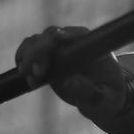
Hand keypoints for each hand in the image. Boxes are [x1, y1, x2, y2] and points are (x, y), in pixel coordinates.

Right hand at [15, 26, 129, 124]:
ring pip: (36, 40)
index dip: (65, 34)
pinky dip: (23, 60)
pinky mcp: (46, 56)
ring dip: (28, 55)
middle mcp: (75, 42)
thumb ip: (89, 92)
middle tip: (38, 73)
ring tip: (30, 76)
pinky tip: (26, 75)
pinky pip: (29, 50)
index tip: (56, 40)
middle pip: (51, 35)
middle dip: (40, 50)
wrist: (104, 96)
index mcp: (95, 47)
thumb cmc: (110, 97)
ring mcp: (59, 48)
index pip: (79, 34)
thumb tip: (68, 82)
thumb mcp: (105, 100)